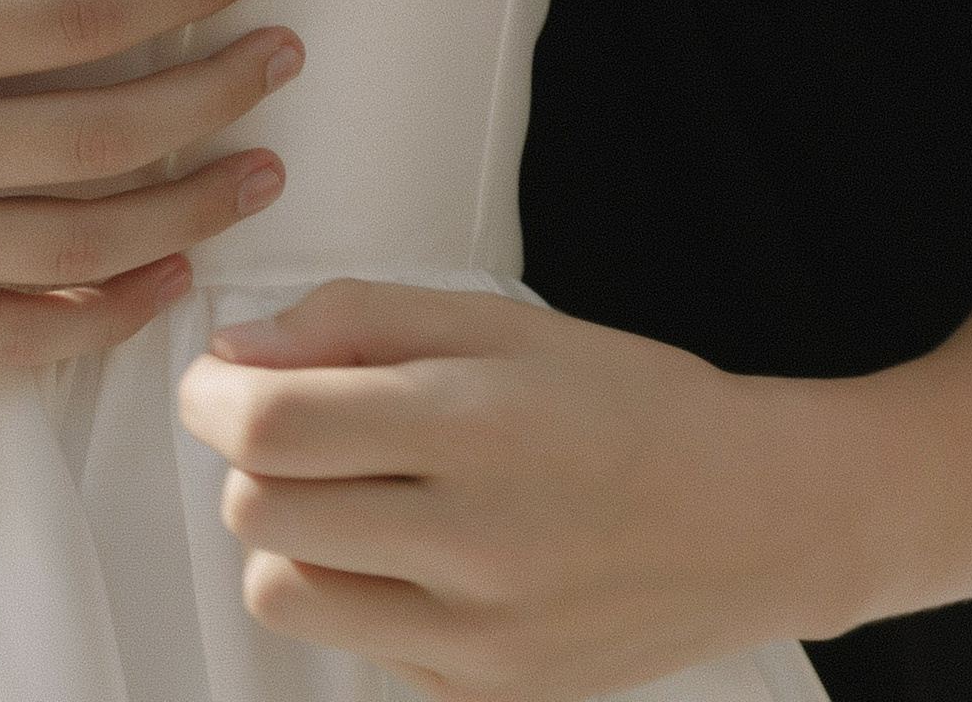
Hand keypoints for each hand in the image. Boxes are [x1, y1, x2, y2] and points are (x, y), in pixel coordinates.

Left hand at [179, 284, 850, 697]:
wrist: (757, 519)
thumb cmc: (627, 401)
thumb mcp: (504, 323)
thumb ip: (362, 322)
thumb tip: (238, 352)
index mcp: (479, 424)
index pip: (274, 425)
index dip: (215, 394)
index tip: (219, 379)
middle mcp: (475, 545)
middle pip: (259, 513)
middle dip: (256, 459)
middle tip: (306, 428)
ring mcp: (480, 644)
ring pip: (286, 596)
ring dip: (297, 539)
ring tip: (364, 498)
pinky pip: (362, 649)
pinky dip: (370, 597)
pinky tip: (438, 556)